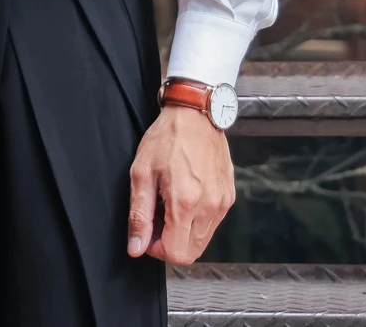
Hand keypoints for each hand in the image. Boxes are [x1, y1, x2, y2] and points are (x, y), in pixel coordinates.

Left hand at [127, 101, 234, 262]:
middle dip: (170, 243)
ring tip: (171, 205)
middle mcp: (209, 206)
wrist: (195, 113)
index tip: (148, 231)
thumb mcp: (141, 173)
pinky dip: (198, 221)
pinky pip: (213, 224)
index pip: (175, 253)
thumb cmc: (167, 138)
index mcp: (185, 201)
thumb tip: (136, 247)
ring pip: (203, 241)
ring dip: (184, 233)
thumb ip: (139, 214)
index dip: (157, 249)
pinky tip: (186, 198)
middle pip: (190, 252)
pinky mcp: (229, 196)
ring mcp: (223, 202)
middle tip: (158, 218)